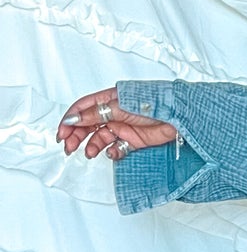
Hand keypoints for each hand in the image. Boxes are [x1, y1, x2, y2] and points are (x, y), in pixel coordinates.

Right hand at [56, 87, 177, 160]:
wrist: (179, 118)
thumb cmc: (154, 104)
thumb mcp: (119, 108)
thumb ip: (95, 115)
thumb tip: (73, 118)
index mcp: (109, 99)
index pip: (82, 109)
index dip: (70, 121)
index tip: (62, 133)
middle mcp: (114, 112)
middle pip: (88, 125)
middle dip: (76, 136)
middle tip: (69, 147)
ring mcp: (123, 126)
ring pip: (100, 138)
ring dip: (91, 146)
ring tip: (90, 153)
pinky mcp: (133, 140)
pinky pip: (116, 148)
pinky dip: (112, 152)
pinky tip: (112, 152)